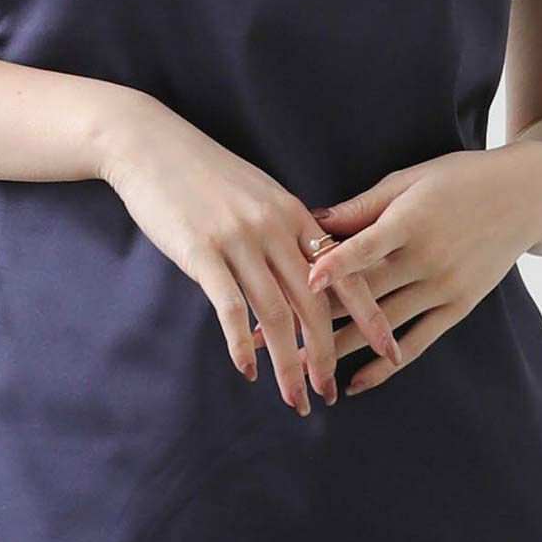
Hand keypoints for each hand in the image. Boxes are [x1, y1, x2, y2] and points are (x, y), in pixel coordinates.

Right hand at [98, 95, 404, 413]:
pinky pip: (231, 308)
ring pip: (276, 315)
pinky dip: (242, 345)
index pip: (344, 272)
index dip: (370, 315)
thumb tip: (307, 270)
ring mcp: (239, 239)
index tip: (390, 350)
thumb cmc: (204, 172)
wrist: (151, 144)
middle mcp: (274, 227)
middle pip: (314, 303)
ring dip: (289, 364)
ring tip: (294, 398)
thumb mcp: (258, 193)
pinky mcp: (202, 250)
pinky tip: (247, 370)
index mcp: (293, 213)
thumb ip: (284, 228)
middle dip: (326, 355)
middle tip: (329, 394)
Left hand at [250, 144, 541, 395]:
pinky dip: (387, 364)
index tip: (302, 281)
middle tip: (270, 335)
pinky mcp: (458, 306)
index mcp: (413, 221)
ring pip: (384, 324)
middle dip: (316, 316)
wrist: (526, 197)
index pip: (367, 247)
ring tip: (299, 367)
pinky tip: (356, 382)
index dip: (335, 265)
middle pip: (365, 294)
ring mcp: (444, 287)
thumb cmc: (460, 178)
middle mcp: (428, 259)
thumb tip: (312, 218)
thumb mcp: (410, 179)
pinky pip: (419, 341)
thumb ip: (363, 205)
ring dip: (340, 347)